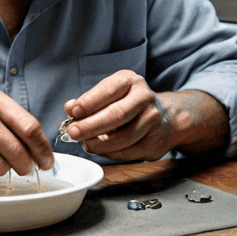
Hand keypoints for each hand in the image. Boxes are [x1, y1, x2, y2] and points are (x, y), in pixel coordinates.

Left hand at [62, 70, 177, 160]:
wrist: (166, 117)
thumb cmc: (130, 104)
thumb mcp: (110, 94)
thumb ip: (89, 101)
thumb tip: (70, 109)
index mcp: (131, 81)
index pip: (108, 90)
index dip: (88, 103)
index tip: (73, 112)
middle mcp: (145, 98)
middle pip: (116, 114)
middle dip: (91, 126)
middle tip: (73, 132)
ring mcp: (153, 120)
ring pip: (123, 137)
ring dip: (100, 144)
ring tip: (86, 144)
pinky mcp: (155, 141)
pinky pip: (129, 152)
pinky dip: (111, 153)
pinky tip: (101, 150)